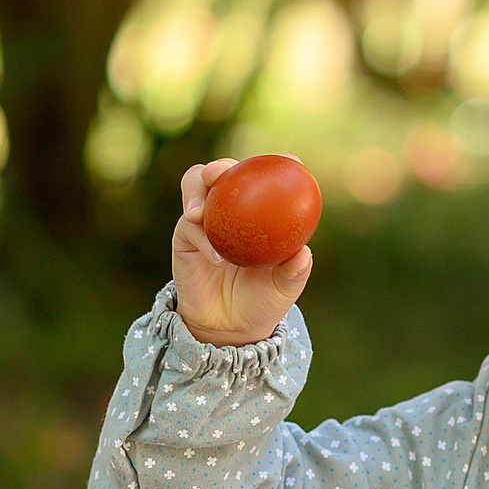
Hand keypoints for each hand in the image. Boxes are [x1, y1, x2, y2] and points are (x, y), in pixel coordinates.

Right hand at [174, 159, 313, 345]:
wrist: (229, 328)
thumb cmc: (262, 301)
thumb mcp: (284, 289)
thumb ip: (294, 272)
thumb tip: (303, 254)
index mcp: (261, 211)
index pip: (268, 177)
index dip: (279, 163)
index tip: (291, 160)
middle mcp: (232, 208)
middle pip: (224, 172)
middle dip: (221, 166)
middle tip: (219, 173)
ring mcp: (207, 219)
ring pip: (195, 185)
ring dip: (196, 190)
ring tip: (199, 212)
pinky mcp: (185, 238)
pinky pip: (188, 228)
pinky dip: (201, 238)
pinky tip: (216, 257)